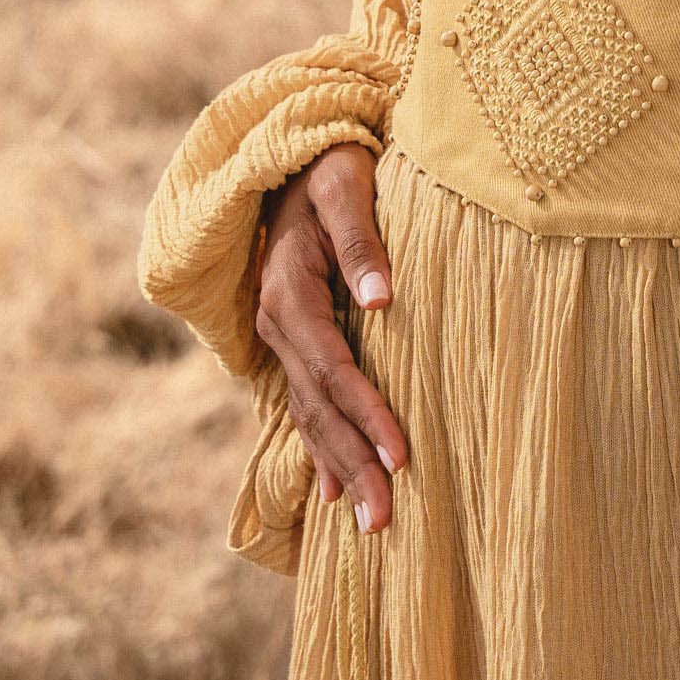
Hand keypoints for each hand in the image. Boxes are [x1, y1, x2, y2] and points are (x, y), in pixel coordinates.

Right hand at [255, 142, 407, 532]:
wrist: (292, 153)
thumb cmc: (330, 164)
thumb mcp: (347, 184)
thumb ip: (362, 240)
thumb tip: (381, 298)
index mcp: (288, 293)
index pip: (333, 369)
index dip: (367, 414)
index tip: (402, 456)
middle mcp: (277, 325)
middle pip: (317, 410)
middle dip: (352, 466)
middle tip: (384, 522)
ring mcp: (279, 338)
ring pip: (309, 417)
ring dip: (339, 471)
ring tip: (369, 526)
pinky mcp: (292, 342)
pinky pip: (305, 406)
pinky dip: (320, 450)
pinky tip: (332, 494)